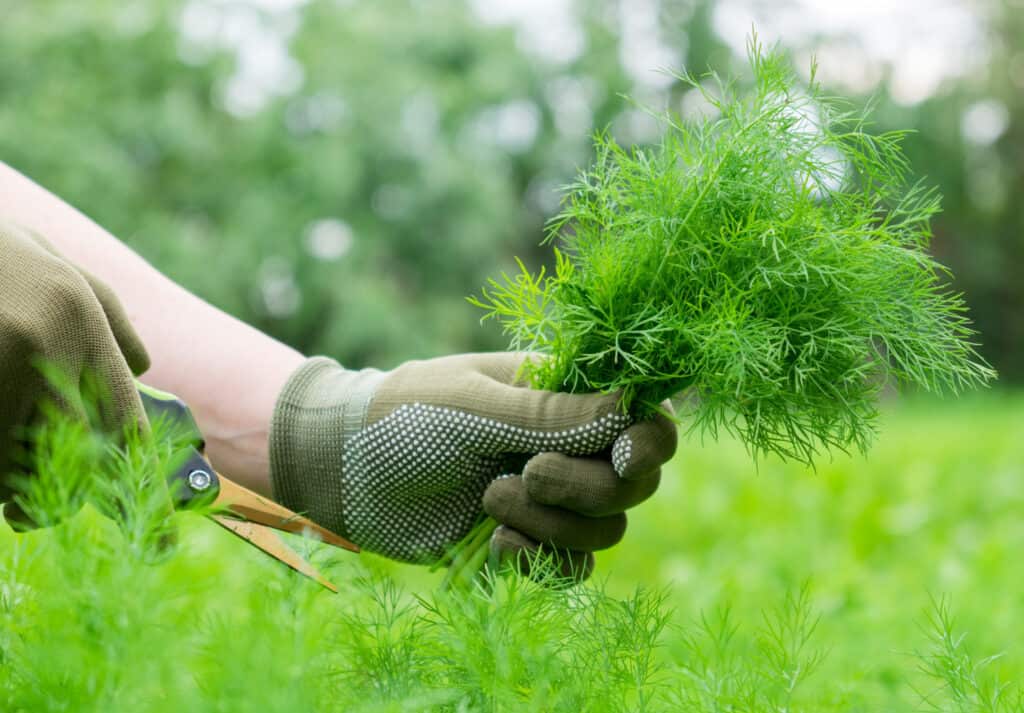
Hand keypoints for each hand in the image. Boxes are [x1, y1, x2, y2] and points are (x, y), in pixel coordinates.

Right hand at [0, 220, 151, 523]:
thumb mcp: (60, 271)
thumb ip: (111, 321)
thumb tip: (146, 370)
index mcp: (79, 323)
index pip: (127, 427)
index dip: (142, 493)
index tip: (159, 545)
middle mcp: (41, 349)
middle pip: (73, 461)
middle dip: (61, 498)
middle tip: (44, 511)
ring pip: (10, 469)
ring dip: (11, 489)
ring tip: (8, 472)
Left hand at [270, 352, 676, 575]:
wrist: (345, 470)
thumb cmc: (407, 416)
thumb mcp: (476, 406)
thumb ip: (553, 412)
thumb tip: (635, 405)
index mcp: (565, 397)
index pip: (645, 420)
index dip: (651, 444)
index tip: (624, 459)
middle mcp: (569, 448)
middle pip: (633, 487)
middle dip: (585, 488)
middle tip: (527, 473)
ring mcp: (550, 501)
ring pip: (604, 534)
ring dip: (551, 524)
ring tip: (488, 499)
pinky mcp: (526, 544)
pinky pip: (567, 570)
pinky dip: (538, 563)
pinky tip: (494, 547)